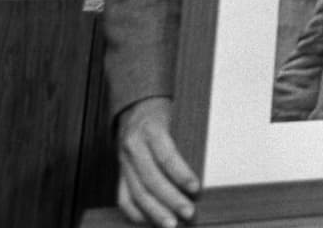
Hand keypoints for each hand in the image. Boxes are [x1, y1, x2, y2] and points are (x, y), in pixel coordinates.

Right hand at [116, 97, 198, 226]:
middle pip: (151, 179)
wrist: (136, 106)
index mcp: (151, 130)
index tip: (196, 188)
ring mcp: (123, 161)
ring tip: (171, 224)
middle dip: (171, 199)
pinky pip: (124, 196)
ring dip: (155, 212)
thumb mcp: (176, 117)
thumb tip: (203, 170)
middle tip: (188, 213)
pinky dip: (136, 212)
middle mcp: (134, 146)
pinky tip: (149, 221)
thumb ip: (185, 141)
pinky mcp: (119, 171)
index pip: (166, 156)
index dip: (181, 175)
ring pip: (137, 192)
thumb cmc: (162, 113)